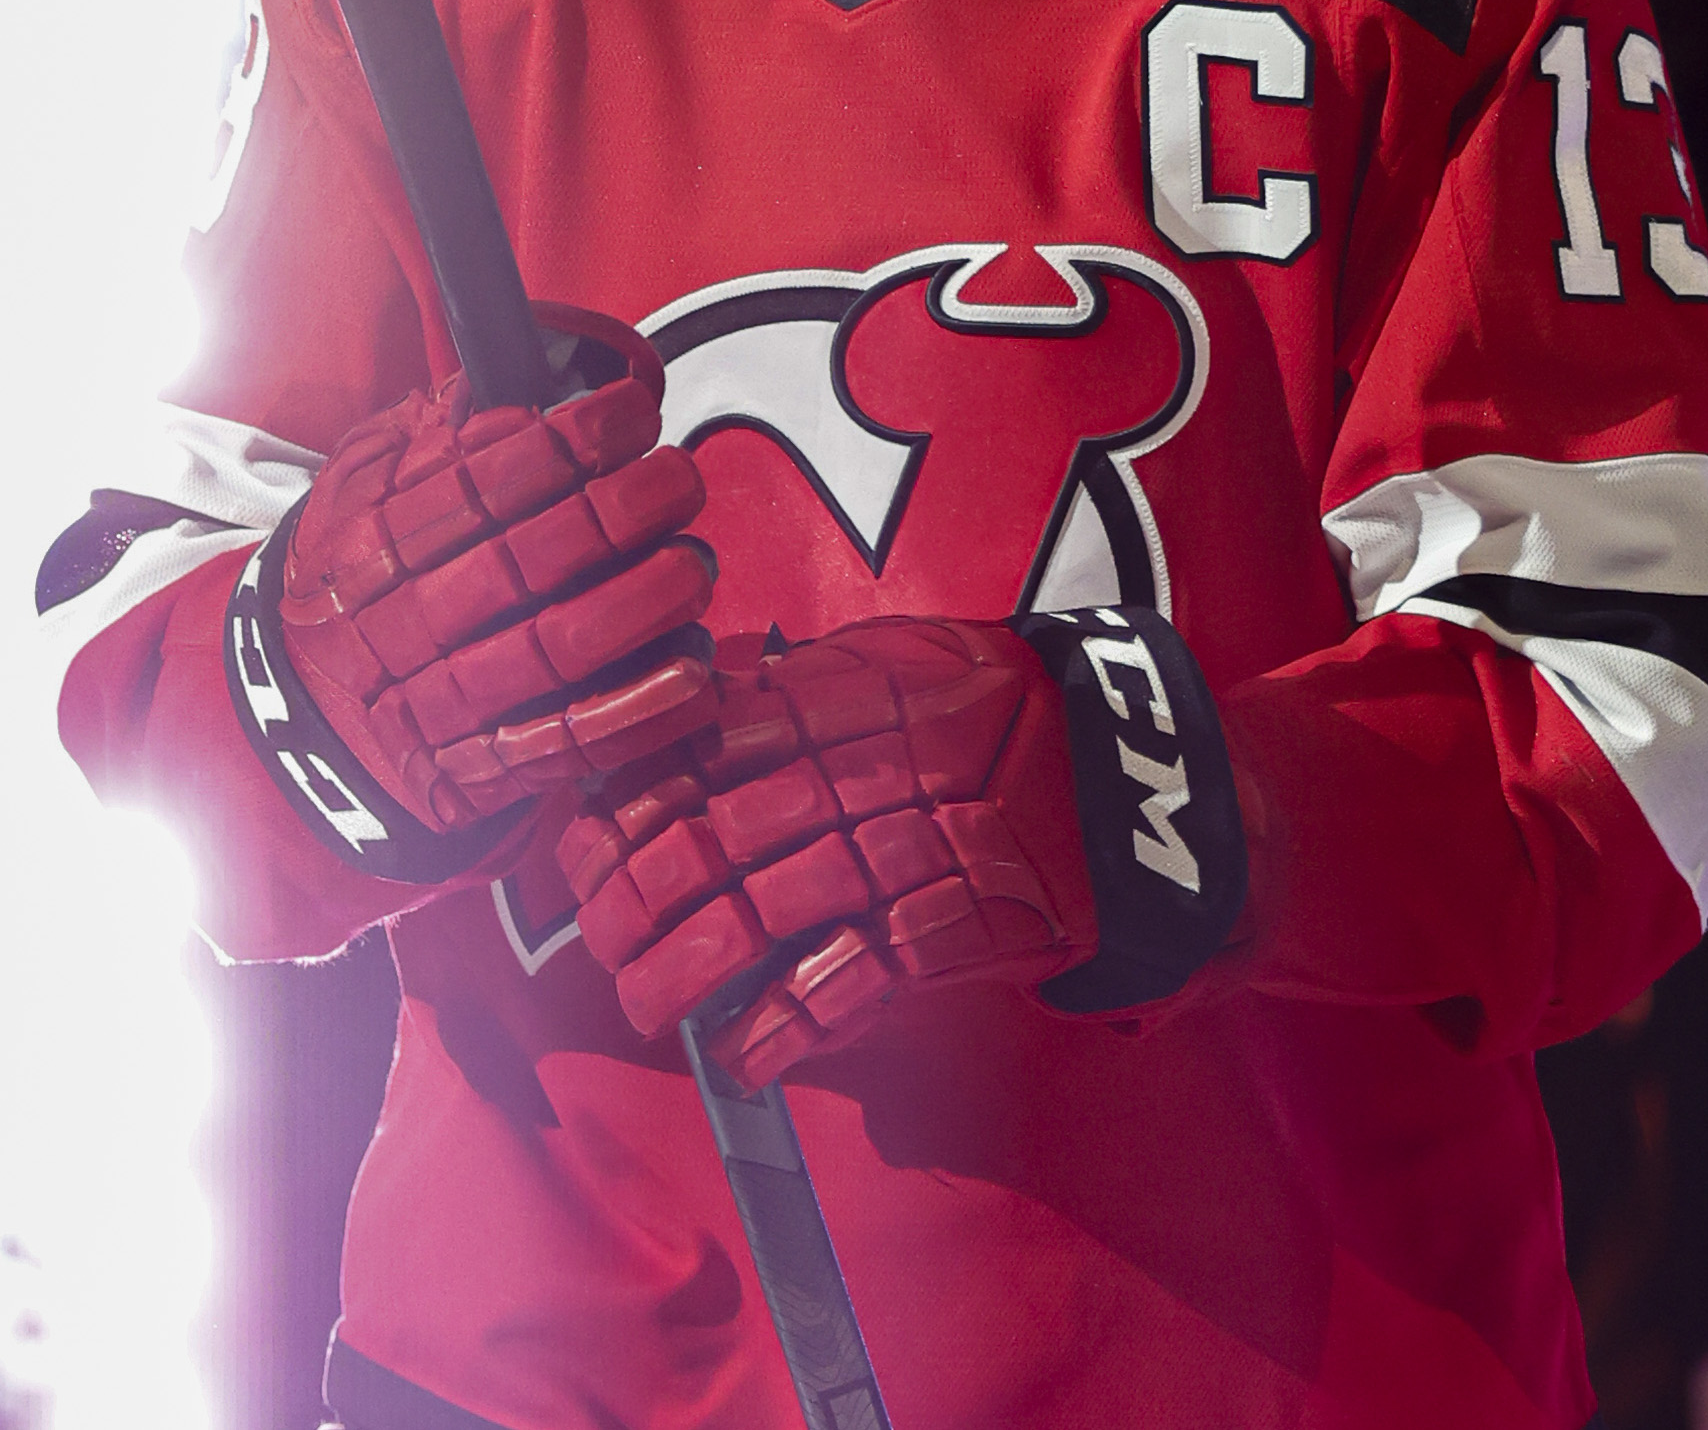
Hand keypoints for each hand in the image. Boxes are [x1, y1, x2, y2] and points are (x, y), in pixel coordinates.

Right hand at [272, 307, 716, 835]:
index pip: (475, 483)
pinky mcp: (474, 771)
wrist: (293, 707)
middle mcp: (398, 621)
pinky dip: (634, 713)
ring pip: (553, 651)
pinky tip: (689, 672)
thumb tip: (518, 378)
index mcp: (368, 539)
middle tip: (678, 478)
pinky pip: (564, 746)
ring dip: (640, 606)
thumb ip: (431, 430)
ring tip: (693, 563)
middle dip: (617, 515)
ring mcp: (435, 704)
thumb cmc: (352, 575)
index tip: (632, 412)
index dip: (565, 444)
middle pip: (522, 563)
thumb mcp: (359, 481)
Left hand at [559, 617, 1091, 1090]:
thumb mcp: (896, 655)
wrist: (1130, 772)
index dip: (624, 801)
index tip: (577, 842)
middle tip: (596, 935)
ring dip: (685, 972)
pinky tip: (736, 1052)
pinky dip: (784, 1028)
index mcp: (840, 696)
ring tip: (641, 1003)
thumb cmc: (993, 710)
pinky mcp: (957, 930)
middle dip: (634, 897)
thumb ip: (792, 676)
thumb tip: (683, 692)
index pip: (698, 746)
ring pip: (764, 915)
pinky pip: (851, 983)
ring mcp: (911, 854)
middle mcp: (867, 772)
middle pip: (712, 836)